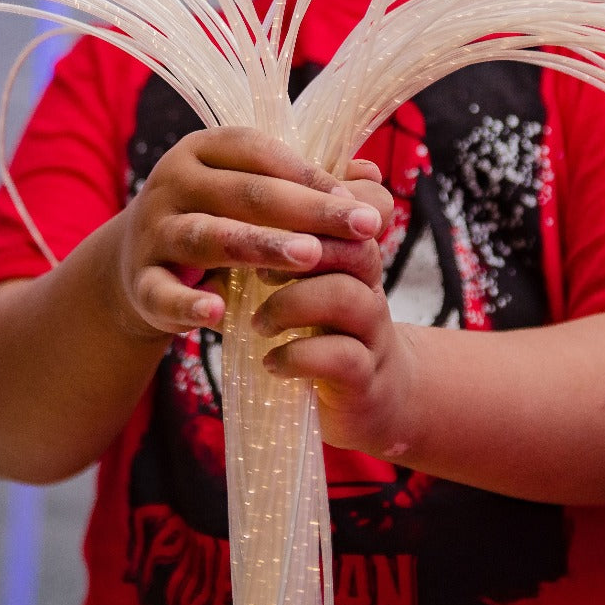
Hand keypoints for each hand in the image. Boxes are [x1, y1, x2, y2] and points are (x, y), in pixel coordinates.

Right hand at [114, 127, 390, 340]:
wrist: (137, 263)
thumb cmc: (217, 218)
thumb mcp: (254, 195)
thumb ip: (312, 187)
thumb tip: (374, 177)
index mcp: (202, 149)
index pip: (259, 151)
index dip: (310, 173)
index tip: (358, 201)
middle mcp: (173, 182)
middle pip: (244, 192)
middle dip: (307, 210)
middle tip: (361, 227)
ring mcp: (153, 231)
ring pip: (208, 235)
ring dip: (260, 246)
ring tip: (309, 256)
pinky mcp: (140, 281)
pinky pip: (164, 292)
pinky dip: (189, 304)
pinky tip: (220, 311)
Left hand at [251, 197, 413, 460]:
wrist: (368, 399)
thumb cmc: (323, 331)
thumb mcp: (305, 283)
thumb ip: (278, 246)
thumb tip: (232, 205)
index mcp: (354, 257)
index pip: (347, 212)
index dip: (310, 210)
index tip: (262, 217)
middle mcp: (371, 288)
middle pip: (355, 246)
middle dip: (303, 249)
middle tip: (256, 267)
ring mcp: (372, 332)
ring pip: (346, 296)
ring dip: (291, 305)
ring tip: (257, 323)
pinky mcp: (366, 378)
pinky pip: (342, 357)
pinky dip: (298, 357)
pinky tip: (271, 361)